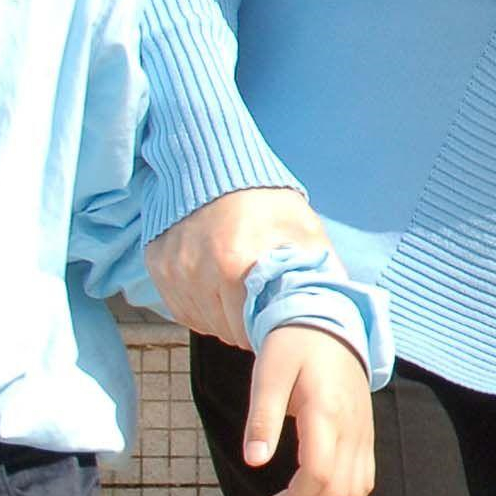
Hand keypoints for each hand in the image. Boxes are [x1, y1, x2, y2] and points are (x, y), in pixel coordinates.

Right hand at [147, 186, 329, 348]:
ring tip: (241, 293)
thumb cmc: (265, 199)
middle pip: (225, 329)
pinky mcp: (158, 267)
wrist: (215, 166)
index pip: (249, 329)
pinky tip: (218, 289)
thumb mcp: (303, 228)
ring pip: (202, 321)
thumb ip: (319, 269)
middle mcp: (197, 272)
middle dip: (246, 324)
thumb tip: (337, 306)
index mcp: (234, 265)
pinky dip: (200, 306)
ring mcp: (173, 271)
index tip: (276, 319)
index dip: (266, 327)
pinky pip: (181, 308)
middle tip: (262, 303)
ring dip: (222, 317)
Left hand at [244, 322, 376, 495]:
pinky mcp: (366, 435)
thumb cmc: (294, 348)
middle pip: (339, 491)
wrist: (331, 326)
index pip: (318, 473)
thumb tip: (255, 461)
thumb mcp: (268, 374)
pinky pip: (364, 481)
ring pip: (356, 491)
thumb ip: (263, 418)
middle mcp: (352, 426)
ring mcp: (363, 432)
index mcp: (326, 411)